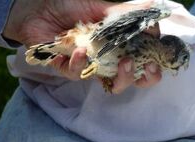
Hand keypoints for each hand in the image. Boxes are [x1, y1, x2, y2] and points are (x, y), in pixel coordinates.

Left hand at [3, 0, 160, 93]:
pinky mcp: (67, 68)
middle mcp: (105, 59)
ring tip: (118, 59)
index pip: (141, 61)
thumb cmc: (70, 7)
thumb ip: (125, 14)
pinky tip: (79, 50)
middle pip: (127, 79)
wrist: (39, 9)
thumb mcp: (100, 7)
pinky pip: (76, 73)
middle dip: (136, 77)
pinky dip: (79, 63)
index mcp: (117, 45)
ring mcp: (87, 65)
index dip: (151, 66)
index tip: (155, 62)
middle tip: (138, 65)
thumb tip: (154, 10)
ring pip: (105, 82)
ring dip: (116, 75)